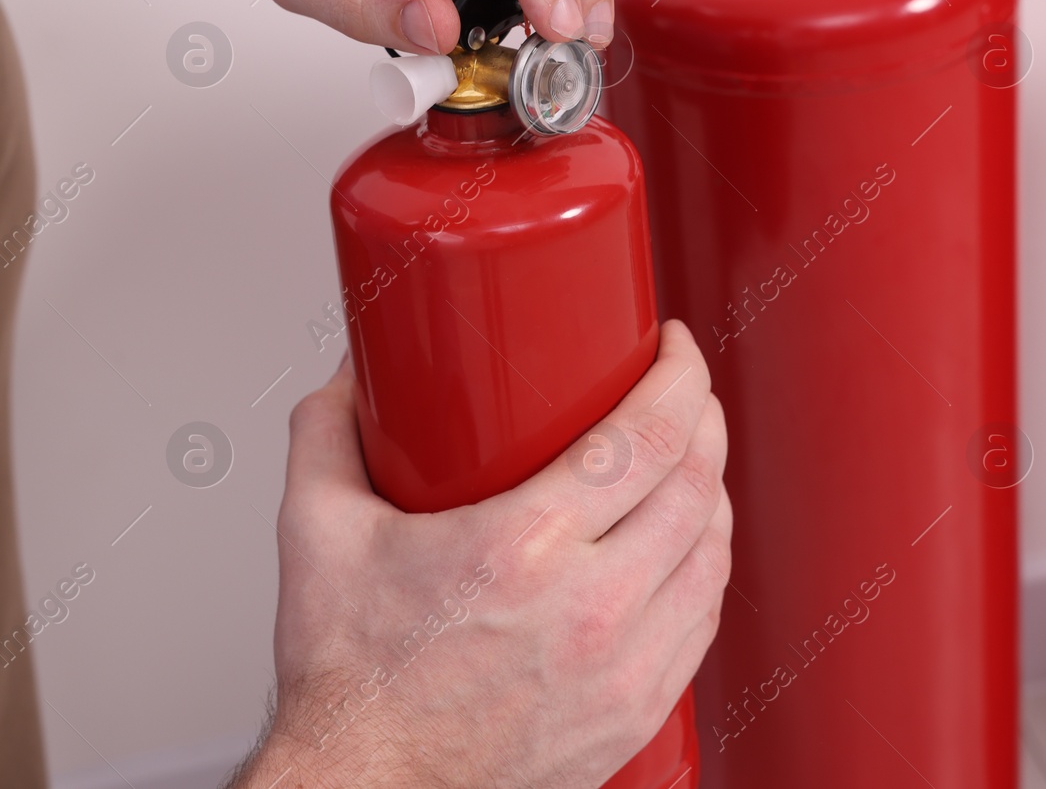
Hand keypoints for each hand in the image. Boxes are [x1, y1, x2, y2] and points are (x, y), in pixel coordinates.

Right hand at [230, 321, 729, 788]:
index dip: (679, 375)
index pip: (647, 435)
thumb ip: (330, 434)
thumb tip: (357, 374)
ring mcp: (623, 667)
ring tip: (687, 460)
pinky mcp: (637, 711)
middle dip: (702, 418)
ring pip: (714, 552)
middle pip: (697, 484)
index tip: (672, 349)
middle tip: (682, 393)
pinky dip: (705, 567)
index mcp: (522, 550)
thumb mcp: (317, 535)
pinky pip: (704, 619)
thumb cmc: (351, 682)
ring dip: (712, 490)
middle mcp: (590, 609)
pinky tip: (684, 545)